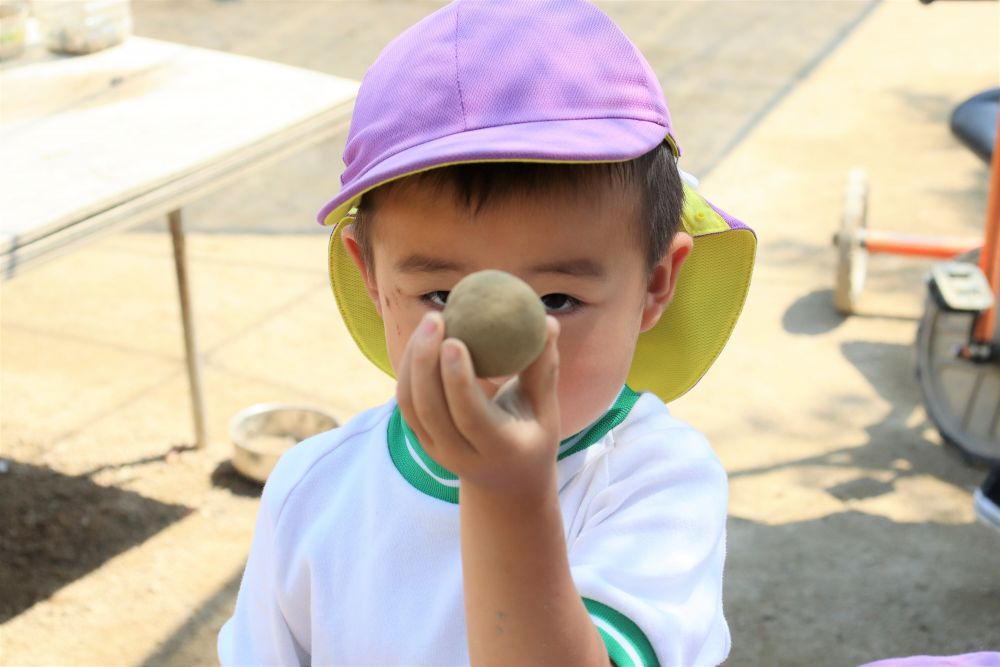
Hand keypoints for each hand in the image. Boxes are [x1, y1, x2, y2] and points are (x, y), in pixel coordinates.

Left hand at [396, 311, 560, 502]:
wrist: (506, 484)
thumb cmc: (532, 435)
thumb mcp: (546, 410)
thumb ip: (544, 369)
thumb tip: (548, 321)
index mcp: (498, 448)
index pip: (469, 415)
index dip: (457, 379)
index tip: (454, 340)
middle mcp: (461, 454)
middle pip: (431, 409)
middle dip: (425, 360)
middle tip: (435, 318)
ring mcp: (437, 450)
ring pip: (412, 404)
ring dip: (413, 360)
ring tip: (430, 321)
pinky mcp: (422, 441)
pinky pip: (407, 403)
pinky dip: (408, 369)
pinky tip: (422, 339)